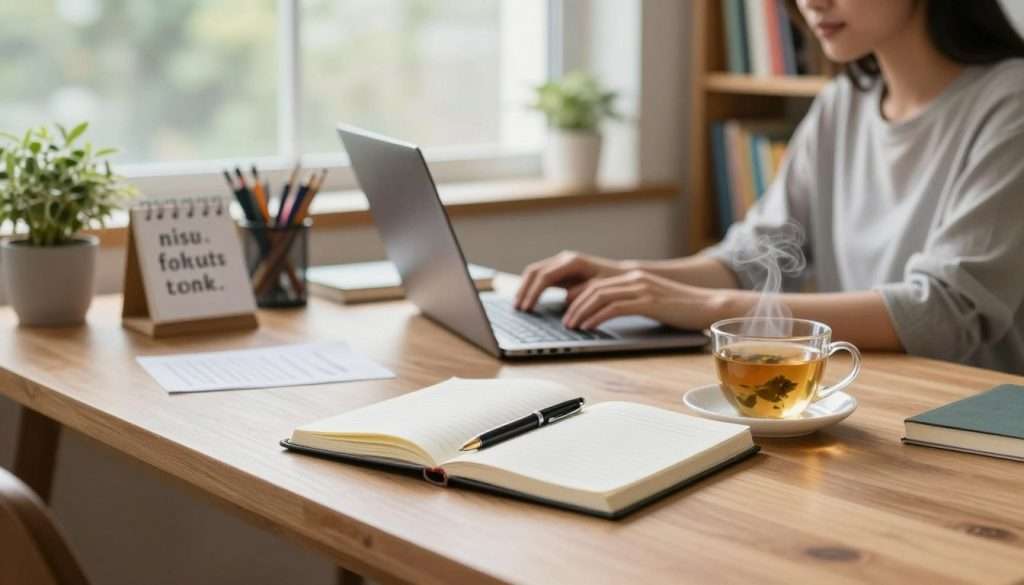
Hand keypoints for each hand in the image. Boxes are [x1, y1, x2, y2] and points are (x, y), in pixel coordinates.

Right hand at [515, 251, 630, 310]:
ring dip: (525, 288)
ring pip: (535, 272)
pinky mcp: (561, 270)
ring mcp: (562, 263)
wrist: (623, 275)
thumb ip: (584, 292)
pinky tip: (528, 300)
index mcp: (573, 262)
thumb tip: (566, 298)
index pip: (545, 277)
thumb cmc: (614, 284)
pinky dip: (532, 287)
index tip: (526, 308)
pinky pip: (541, 276)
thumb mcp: (601, 289)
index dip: (533, 293)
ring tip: (518, 306)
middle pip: (535, 271)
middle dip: (524, 290)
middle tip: (517, 308)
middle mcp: (565, 259)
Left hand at [561, 270, 723, 330]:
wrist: (710, 307)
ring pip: (601, 296)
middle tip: (565, 322)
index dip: (578, 297)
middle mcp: (635, 278)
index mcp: (634, 276)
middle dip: (575, 306)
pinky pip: (615, 307)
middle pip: (594, 288)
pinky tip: (590, 327)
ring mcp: (642, 288)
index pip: (597, 283)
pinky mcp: (649, 301)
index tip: (567, 311)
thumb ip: (633, 302)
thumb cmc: (683, 309)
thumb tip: (610, 314)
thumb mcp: (652, 302)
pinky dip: (598, 317)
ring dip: (582, 312)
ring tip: (572, 326)